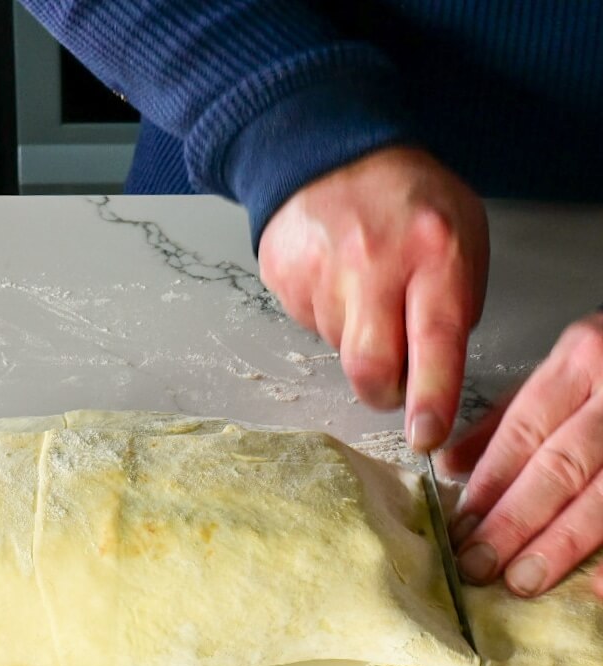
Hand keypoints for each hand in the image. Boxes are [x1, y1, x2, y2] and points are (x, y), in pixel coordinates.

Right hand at [258, 146, 489, 450]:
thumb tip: (430, 377)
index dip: (430, 397)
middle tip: (393, 380)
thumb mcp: (463, 239)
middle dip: (382, 392)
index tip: (425, 435)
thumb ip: (455, 308)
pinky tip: (336, 278)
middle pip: (368, 367)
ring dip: (357, 339)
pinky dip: (327, 316)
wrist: (331, 150)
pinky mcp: (283, 277)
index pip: (433, 341)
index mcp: (433, 253)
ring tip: (364, 288)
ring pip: (340, 350)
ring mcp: (321, 271)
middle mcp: (374, 263)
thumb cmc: (411, 204)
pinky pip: (310, 326)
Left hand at [440, 311, 602, 596]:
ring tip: (524, 580)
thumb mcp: (567, 370)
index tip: (459, 528)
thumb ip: (509, 418)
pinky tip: (598, 587)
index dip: (491, 484)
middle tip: (477, 565)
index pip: (524, 430)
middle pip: (561, 465)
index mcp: (582, 360)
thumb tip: (448, 465)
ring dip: (563, 543)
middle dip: (515, 520)